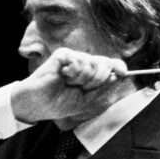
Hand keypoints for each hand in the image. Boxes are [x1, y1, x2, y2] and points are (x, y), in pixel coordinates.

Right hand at [9, 47, 130, 124]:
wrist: (37, 104)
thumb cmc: (58, 103)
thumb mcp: (86, 100)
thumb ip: (103, 87)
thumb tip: (119, 75)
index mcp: (90, 73)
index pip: (110, 65)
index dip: (118, 67)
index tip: (122, 73)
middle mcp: (83, 62)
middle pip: (105, 64)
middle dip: (96, 80)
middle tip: (81, 87)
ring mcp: (73, 57)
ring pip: (92, 63)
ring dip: (82, 79)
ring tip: (67, 83)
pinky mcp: (63, 54)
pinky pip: (79, 61)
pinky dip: (73, 73)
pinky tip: (63, 76)